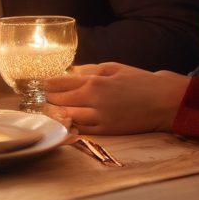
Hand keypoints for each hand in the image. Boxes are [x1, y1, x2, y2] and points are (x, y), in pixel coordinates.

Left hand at [42, 63, 190, 135]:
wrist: (163, 102)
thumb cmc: (140, 81)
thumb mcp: (114, 68)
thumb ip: (90, 70)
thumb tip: (70, 72)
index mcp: (94, 82)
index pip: (60, 83)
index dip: (45, 84)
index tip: (35, 84)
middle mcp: (93, 100)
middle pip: (59, 101)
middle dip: (45, 99)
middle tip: (34, 99)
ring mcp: (99, 118)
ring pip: (67, 117)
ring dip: (54, 114)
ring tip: (44, 111)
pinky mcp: (106, 131)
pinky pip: (81, 130)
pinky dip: (70, 125)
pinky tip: (62, 122)